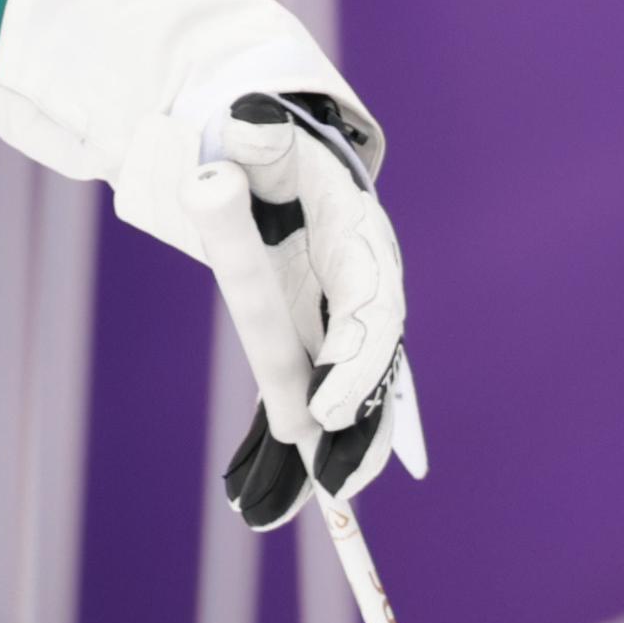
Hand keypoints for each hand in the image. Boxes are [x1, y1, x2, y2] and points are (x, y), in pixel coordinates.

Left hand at [189, 94, 428, 526]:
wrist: (280, 157)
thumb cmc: (275, 149)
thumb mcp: (266, 136)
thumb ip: (259, 136)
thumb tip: (249, 119)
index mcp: (363, 244)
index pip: (373, 313)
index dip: (357, 364)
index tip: (329, 409)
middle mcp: (366, 288)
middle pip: (374, 367)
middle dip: (360, 426)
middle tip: (337, 484)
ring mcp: (345, 315)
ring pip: (352, 392)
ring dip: (340, 448)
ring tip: (313, 503)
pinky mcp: (317, 332)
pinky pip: (315, 389)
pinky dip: (305, 437)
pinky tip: (280, 488)